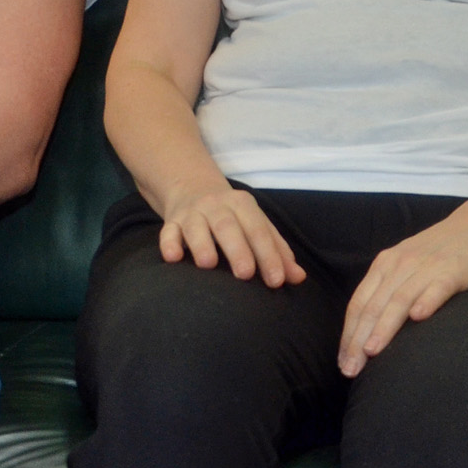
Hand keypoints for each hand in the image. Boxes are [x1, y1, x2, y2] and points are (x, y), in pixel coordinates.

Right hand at [157, 185, 303, 287]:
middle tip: (245, 274)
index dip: (269, 255)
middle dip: (238, 249)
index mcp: (243, 205)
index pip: (259, 229)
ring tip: (208, 264)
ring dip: (201, 244)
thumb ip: (278, 251)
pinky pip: (167, 232)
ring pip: (196, 227)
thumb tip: (299, 278)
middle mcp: (216, 206)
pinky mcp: (171, 222)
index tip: (276, 281)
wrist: (191, 187)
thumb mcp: (256, 225)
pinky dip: (168, 244)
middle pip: (228, 226)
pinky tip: (173, 258)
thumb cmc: (233, 216)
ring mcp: (192, 213)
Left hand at [337, 211, 467, 375]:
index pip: (359, 304)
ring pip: (399, 299)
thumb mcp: (406, 266)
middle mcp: (401, 265)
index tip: (342, 362)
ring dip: (384, 327)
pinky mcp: (454, 270)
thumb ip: (388, 291)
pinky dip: (426, 301)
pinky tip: (419, 318)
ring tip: (371, 351)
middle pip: (374, 306)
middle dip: (358, 340)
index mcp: (385, 265)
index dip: (348, 334)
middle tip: (350, 369)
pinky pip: (437, 287)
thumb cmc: (439, 253)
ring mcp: (427, 267)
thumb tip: (367, 331)